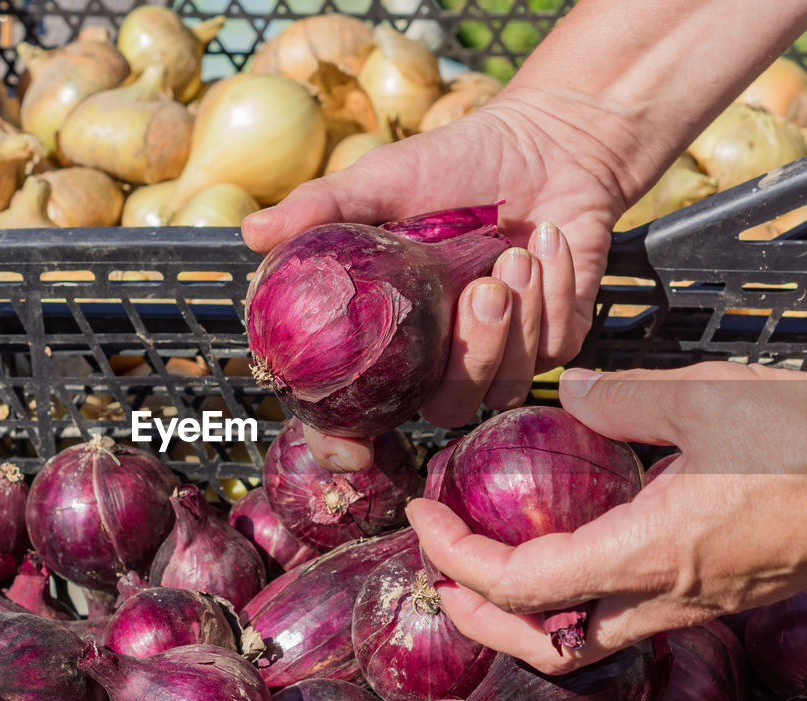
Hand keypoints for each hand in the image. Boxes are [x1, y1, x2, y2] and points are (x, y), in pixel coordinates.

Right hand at [242, 92, 631, 471]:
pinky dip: (554, 294)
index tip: (350, 451)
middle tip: (484, 288)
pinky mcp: (554, 341)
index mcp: (387, 333)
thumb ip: (320, 209)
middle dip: (470, 355)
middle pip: (443, 407)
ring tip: (516, 253)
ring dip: (517, 322)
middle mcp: (437, 356)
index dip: (342, 443)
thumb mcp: (382, 180)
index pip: (353, 412)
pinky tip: (547, 244)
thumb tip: (252, 233)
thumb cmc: (455, 162)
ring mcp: (499, 355)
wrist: (546, 141)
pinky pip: (554, 350)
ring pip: (504, 386)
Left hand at [408, 362, 806, 674]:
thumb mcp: (703, 397)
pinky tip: (568, 548)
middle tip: (439, 569)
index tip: (420, 514)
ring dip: (522, 614)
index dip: (455, 558)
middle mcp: (663, 596)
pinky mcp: (716, 595)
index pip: (519, 584)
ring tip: (487, 566)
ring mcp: (692, 605)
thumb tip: (567, 390)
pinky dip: (572, 598)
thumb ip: (619, 398)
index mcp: (647, 551)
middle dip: (477, 617)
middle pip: (543, 642)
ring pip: (584, 639)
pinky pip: (626, 617)